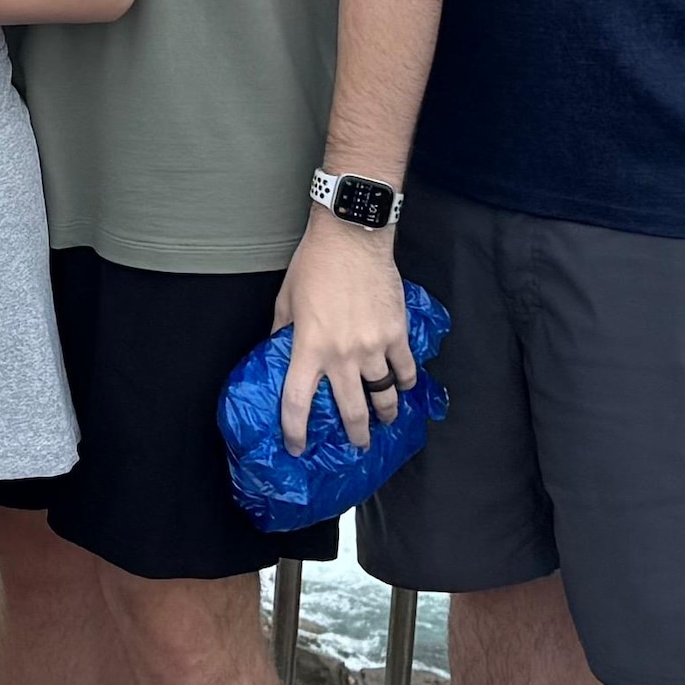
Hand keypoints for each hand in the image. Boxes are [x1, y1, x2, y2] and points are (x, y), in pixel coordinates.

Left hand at [270, 211, 412, 455]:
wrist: (352, 237)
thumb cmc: (314, 264)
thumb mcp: (286, 299)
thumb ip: (282, 331)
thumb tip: (278, 350)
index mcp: (308, 348)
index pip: (298, 402)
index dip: (295, 431)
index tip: (297, 447)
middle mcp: (342, 355)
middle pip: (352, 411)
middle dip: (356, 435)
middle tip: (358, 445)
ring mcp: (373, 347)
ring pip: (385, 396)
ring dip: (386, 413)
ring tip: (386, 421)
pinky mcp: (396, 334)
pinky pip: (405, 369)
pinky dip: (406, 382)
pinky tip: (403, 386)